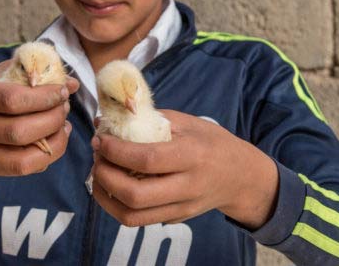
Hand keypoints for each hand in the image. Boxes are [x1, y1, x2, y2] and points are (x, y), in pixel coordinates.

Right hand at [0, 59, 78, 176]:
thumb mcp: (2, 73)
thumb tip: (73, 84)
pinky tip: (55, 139)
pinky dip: (46, 156)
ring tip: (64, 125)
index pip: (12, 100)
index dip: (44, 97)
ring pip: (22, 158)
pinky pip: (22, 169)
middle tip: (65, 107)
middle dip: (52, 119)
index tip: (62, 92)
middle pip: (19, 131)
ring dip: (53, 142)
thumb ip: (36, 74)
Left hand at [90, 110, 278, 228]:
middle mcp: (187, 186)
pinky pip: (140, 220)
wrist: (241, 176)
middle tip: (96, 158)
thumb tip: (110, 118)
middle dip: (105, 176)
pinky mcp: (176, 219)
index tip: (100, 140)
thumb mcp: (188, 123)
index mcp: (192, 156)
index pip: (147, 160)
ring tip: (99, 174)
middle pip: (135, 195)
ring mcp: (182, 208)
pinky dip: (118, 205)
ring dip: (105, 196)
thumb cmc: (212, 142)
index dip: (116, 151)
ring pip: (132, 216)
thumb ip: (151, 120)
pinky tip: (114, 186)